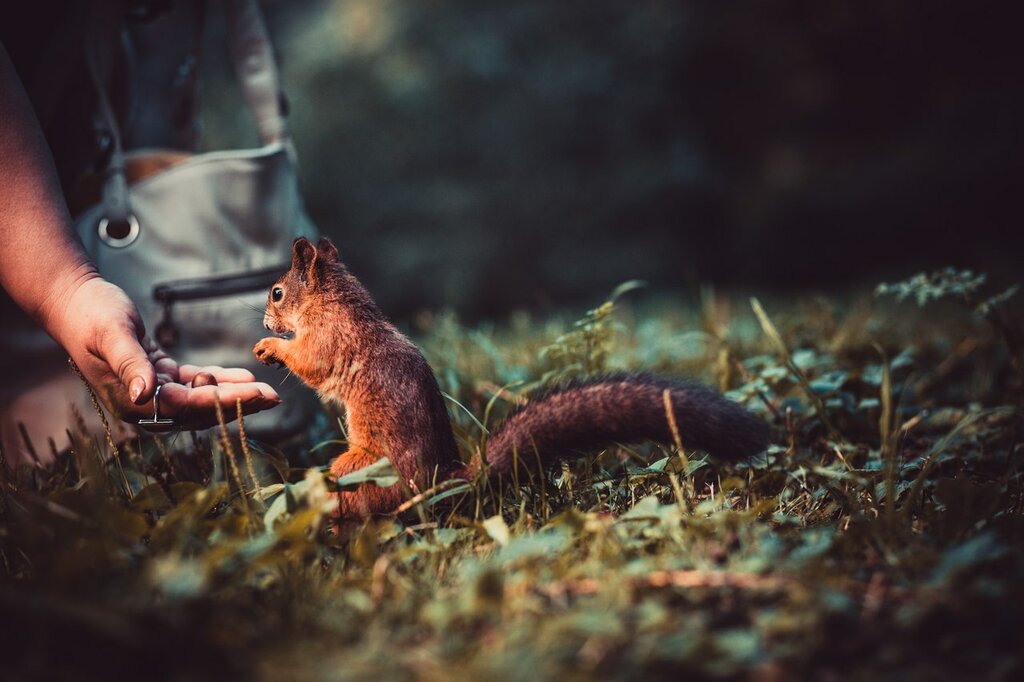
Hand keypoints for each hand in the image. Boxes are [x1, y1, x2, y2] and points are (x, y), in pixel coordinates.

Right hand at [43, 275, 279, 430]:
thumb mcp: (111, 334)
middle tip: (274, 397)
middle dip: (238, 403)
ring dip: (234, 393)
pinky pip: (195, 383)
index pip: (187, 406)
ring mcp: (150, 392)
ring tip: (266, 390)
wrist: (74, 301)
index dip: (224, 402)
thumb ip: (130, 364)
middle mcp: (142, 404)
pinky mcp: (158, 376)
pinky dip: (218, 380)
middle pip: (200, 409)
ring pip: (201, 398)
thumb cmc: (89, 314)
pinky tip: (244, 377)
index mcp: (131, 402)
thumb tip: (144, 395)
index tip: (255, 395)